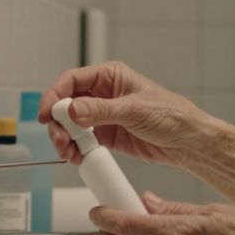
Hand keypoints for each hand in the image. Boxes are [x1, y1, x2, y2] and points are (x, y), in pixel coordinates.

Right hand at [39, 61, 213, 166]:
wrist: (187, 142)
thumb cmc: (172, 115)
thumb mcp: (134, 110)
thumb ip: (101, 110)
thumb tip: (73, 109)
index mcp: (111, 77)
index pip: (72, 80)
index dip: (55, 95)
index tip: (47, 113)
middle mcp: (103, 94)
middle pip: (66, 104)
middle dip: (58, 122)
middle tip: (60, 139)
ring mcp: (103, 116)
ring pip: (71, 125)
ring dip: (65, 138)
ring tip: (68, 152)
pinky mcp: (106, 135)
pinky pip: (82, 141)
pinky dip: (76, 149)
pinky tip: (78, 157)